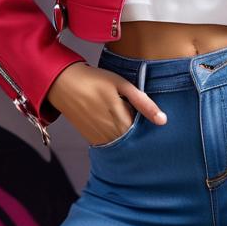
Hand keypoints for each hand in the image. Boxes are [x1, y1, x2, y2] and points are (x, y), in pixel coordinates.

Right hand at [47, 61, 167, 145]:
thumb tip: (163, 120)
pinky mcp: (92, 139)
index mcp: (121, 118)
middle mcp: (111, 133)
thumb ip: (143, 102)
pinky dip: (117, 139)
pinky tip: (117, 126)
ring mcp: (100, 138)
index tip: (153, 121)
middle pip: (134, 142)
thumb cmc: (95, 80)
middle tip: (141, 120)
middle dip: (141, 135)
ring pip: (122, 145)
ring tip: (128, 121)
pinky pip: (110, 145)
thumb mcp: (122, 84)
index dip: (151, 128)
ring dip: (129, 138)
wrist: (64, 84)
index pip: (145, 133)